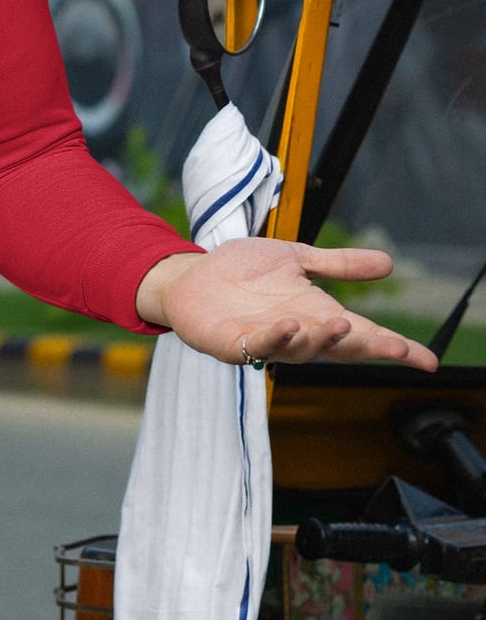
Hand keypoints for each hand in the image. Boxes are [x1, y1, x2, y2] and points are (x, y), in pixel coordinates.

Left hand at [135, 240, 438, 370]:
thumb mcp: (298, 260)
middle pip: (338, 346)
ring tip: (340, 323)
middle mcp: (297, 332)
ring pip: (300, 350)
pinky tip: (289, 325)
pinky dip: (274, 339)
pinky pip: (257, 347)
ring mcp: (265, 341)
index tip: (427, 360)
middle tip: (393, 346)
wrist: (191, 276)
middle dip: (365, 347)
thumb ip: (339, 265)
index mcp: (315, 314)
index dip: (394, 348)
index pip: (362, 333)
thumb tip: (389, 263)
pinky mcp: (233, 344)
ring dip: (321, 339)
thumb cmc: (243, 271)